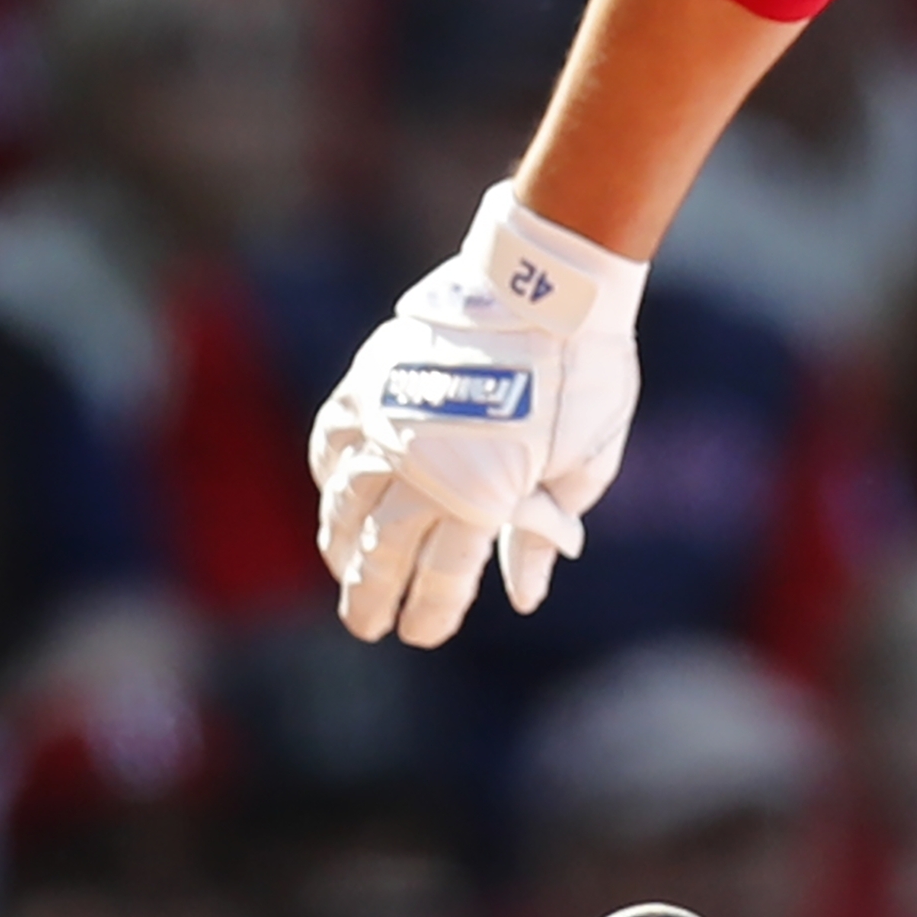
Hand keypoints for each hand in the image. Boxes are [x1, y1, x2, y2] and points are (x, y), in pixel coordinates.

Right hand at [309, 182, 643, 644]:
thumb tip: (521, 594)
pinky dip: (328, 476)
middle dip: (371, 596)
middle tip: (366, 626)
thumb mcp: (588, 461)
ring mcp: (387, 422)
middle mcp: (423, 465)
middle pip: (383, 551)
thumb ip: (544, 530)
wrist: (552, 283)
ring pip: (344, 505)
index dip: (430, 611)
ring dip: (342, 545)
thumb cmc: (586, 375)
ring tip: (346, 570)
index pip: (443, 575)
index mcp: (483, 491)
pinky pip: (331, 443)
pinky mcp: (368, 383)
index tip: (420, 633)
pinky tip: (334, 497)